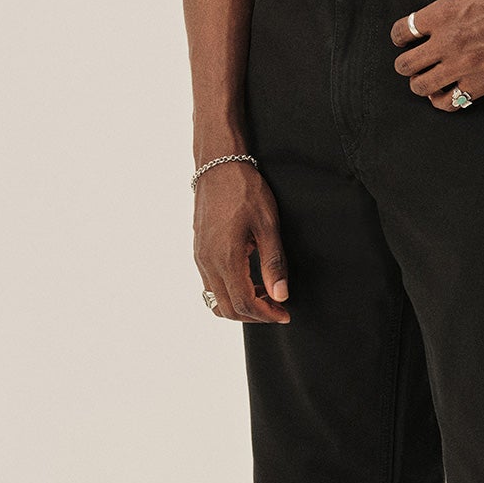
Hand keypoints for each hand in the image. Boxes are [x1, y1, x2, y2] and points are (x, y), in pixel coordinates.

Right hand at [194, 161, 289, 321]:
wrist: (218, 166)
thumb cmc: (245, 191)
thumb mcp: (268, 226)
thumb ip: (274, 264)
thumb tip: (281, 296)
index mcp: (226, 258)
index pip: (244, 304)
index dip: (267, 315)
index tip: (284, 314)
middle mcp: (208, 263)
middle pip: (228, 309)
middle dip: (255, 316)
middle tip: (277, 309)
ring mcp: (200, 258)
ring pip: (216, 301)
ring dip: (241, 306)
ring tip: (265, 296)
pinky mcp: (199, 251)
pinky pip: (210, 286)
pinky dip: (229, 293)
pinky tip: (249, 281)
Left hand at [389, 0, 483, 110]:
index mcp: (442, 13)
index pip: (401, 32)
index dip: (398, 37)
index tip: (403, 40)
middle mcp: (448, 42)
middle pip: (405, 65)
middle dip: (406, 64)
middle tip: (412, 62)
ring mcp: (464, 65)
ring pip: (422, 87)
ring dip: (421, 84)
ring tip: (427, 80)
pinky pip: (451, 102)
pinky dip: (444, 100)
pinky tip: (446, 93)